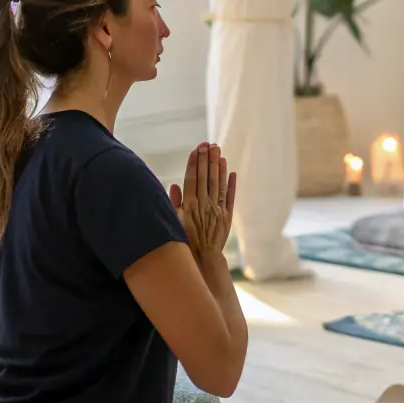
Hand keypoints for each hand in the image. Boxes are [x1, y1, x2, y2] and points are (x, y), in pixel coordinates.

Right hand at [169, 143, 236, 259]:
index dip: (194, 162)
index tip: (197, 149)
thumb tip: (174, 185)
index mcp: (189, 204)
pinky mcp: (227, 216)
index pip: (192, 178)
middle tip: (210, 144)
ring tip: (219, 152)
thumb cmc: (184, 239)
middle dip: (207, 159)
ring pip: (218, 183)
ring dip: (218, 166)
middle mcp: (204, 204)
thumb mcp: (173, 221)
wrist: (202, 258)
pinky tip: (230, 171)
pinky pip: (229, 196)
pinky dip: (230, 184)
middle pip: (206, 177)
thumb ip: (174, 202)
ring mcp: (217, 209)